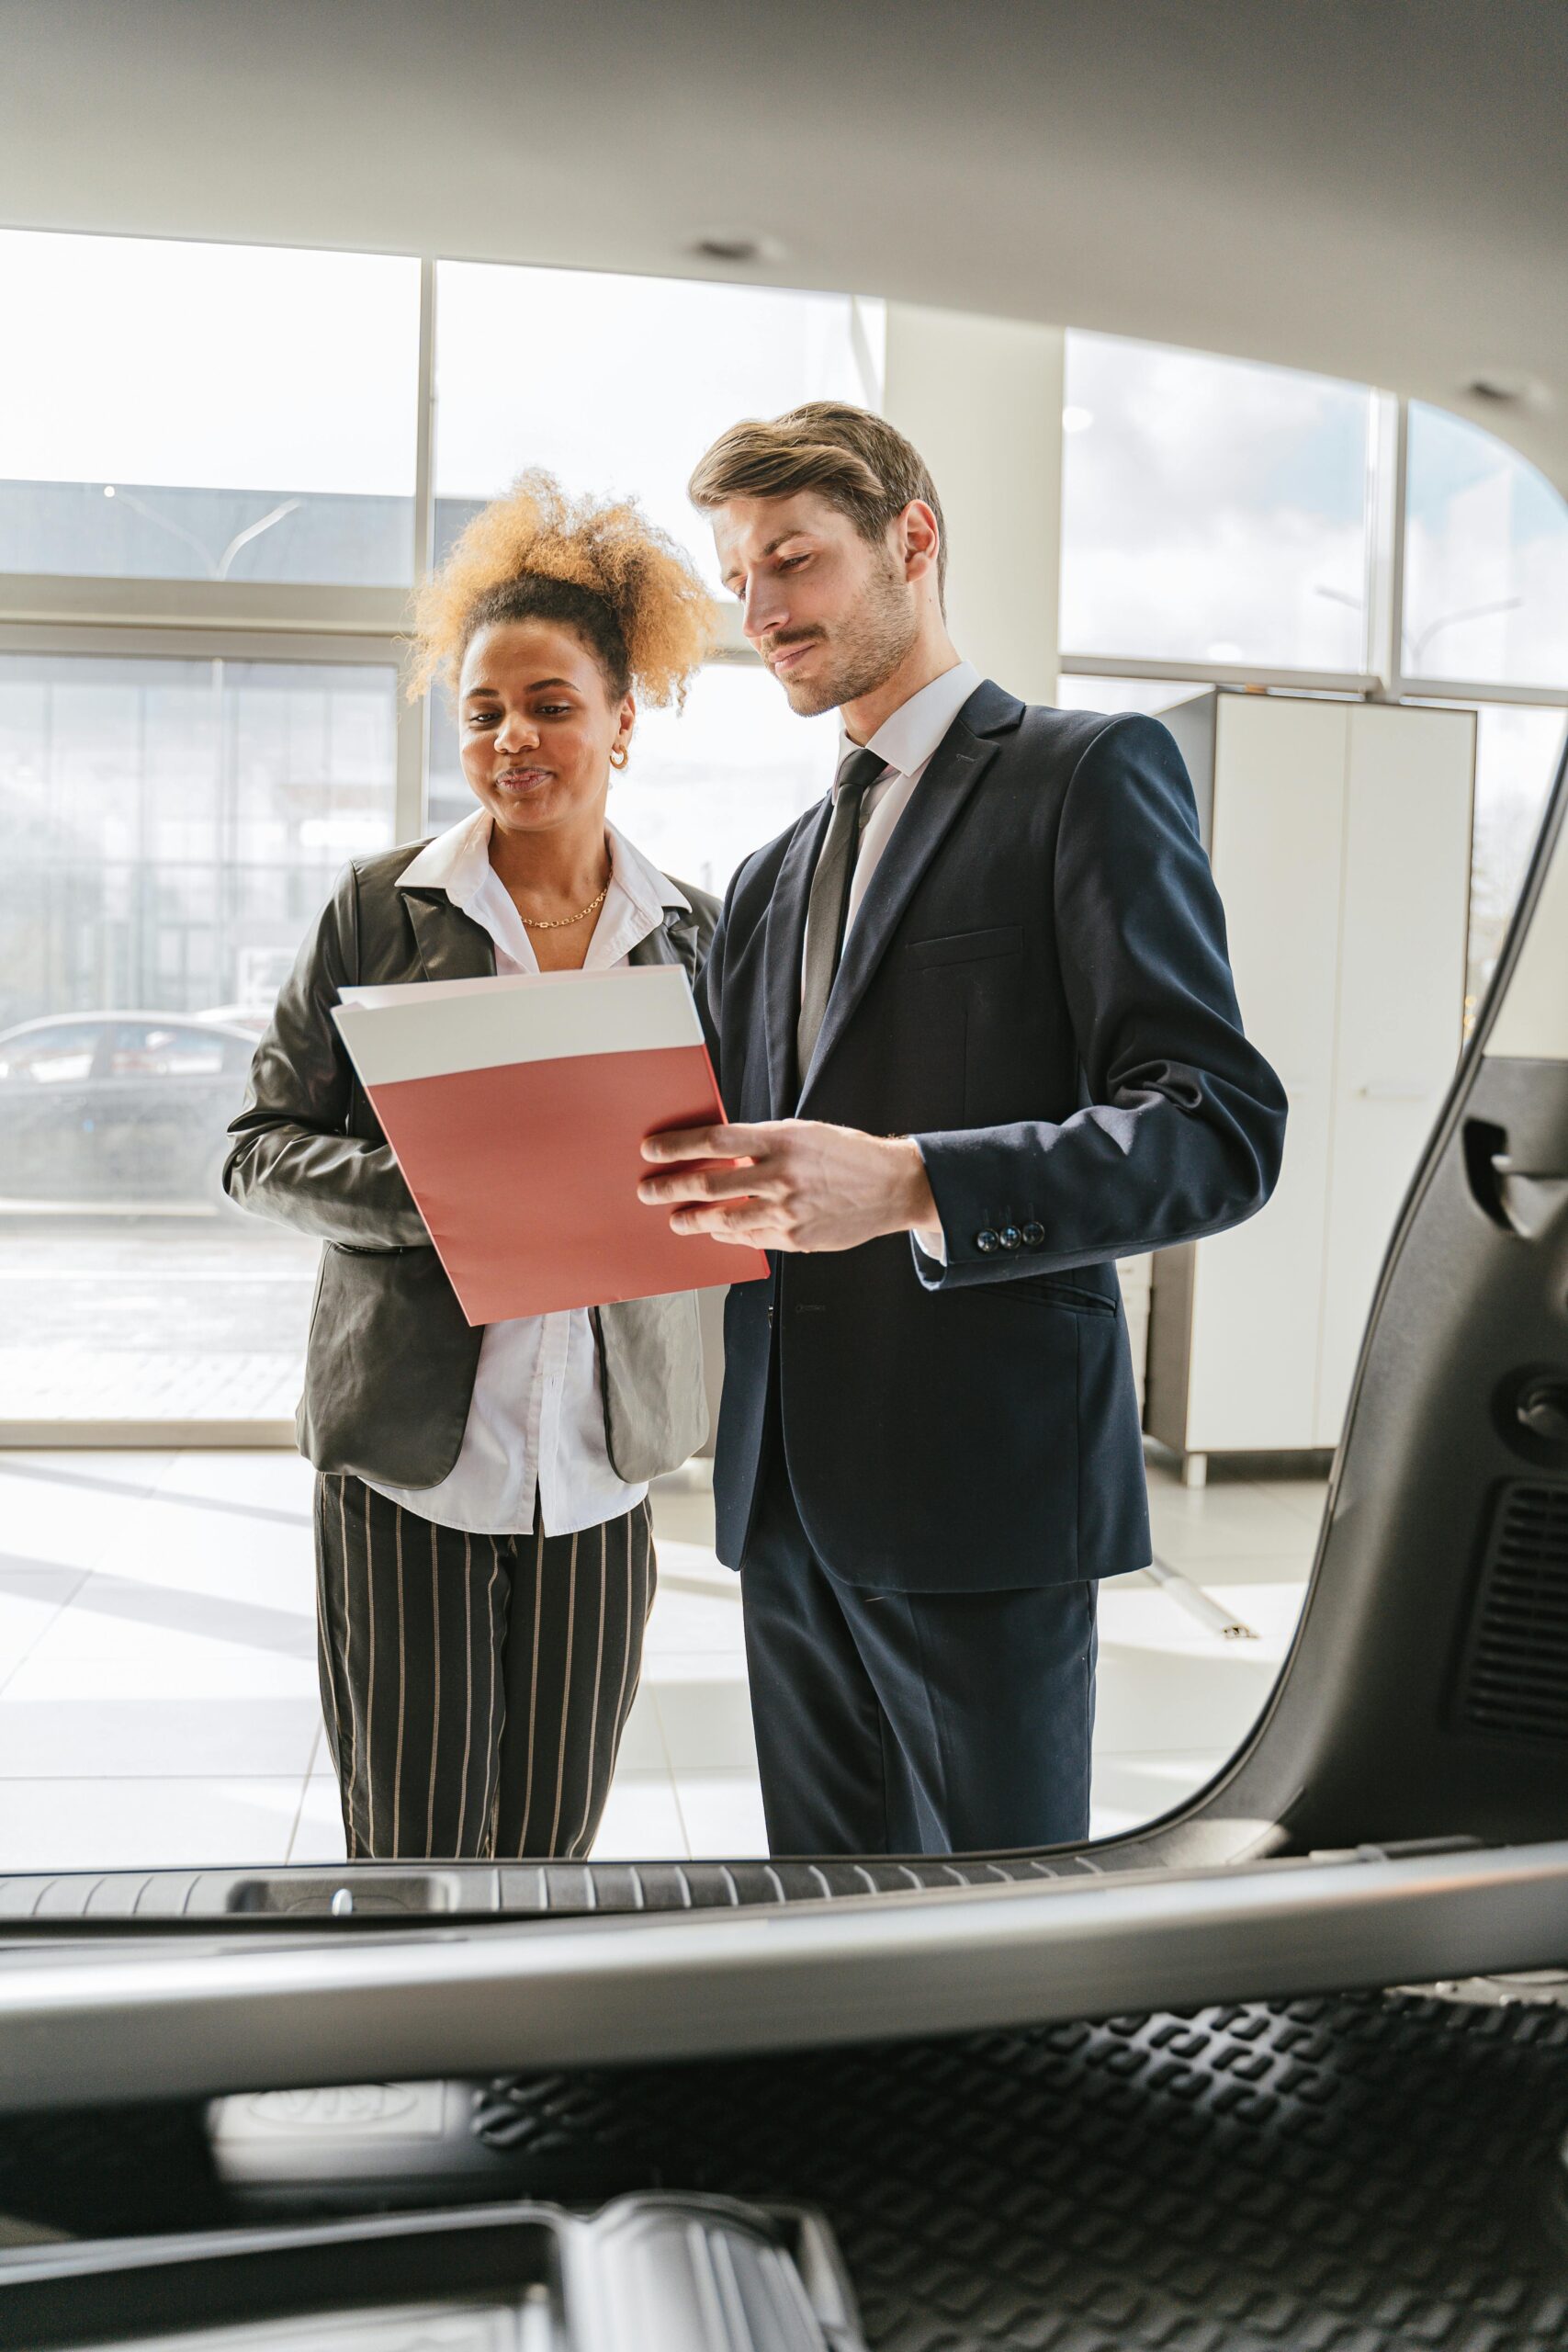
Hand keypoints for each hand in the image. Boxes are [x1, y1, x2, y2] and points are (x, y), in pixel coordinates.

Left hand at [639, 1119, 940, 1254]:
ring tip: (676, 1219)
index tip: (651, 1150)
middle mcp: (780, 1175)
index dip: (677, 1146)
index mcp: (781, 1140)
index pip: (714, 1140)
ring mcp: (787, 1211)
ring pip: (724, 1218)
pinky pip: (750, 1237)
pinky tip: (716, 1231)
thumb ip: (761, 1143)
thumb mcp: (803, 1134)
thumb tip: (716, 1152)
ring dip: (693, 1219)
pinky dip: (728, 1235)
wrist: (892, 1186)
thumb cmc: (844, 1154)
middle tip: (648, 1192)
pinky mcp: (795, 1238)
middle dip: (671, 1188)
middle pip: (709, 1183)